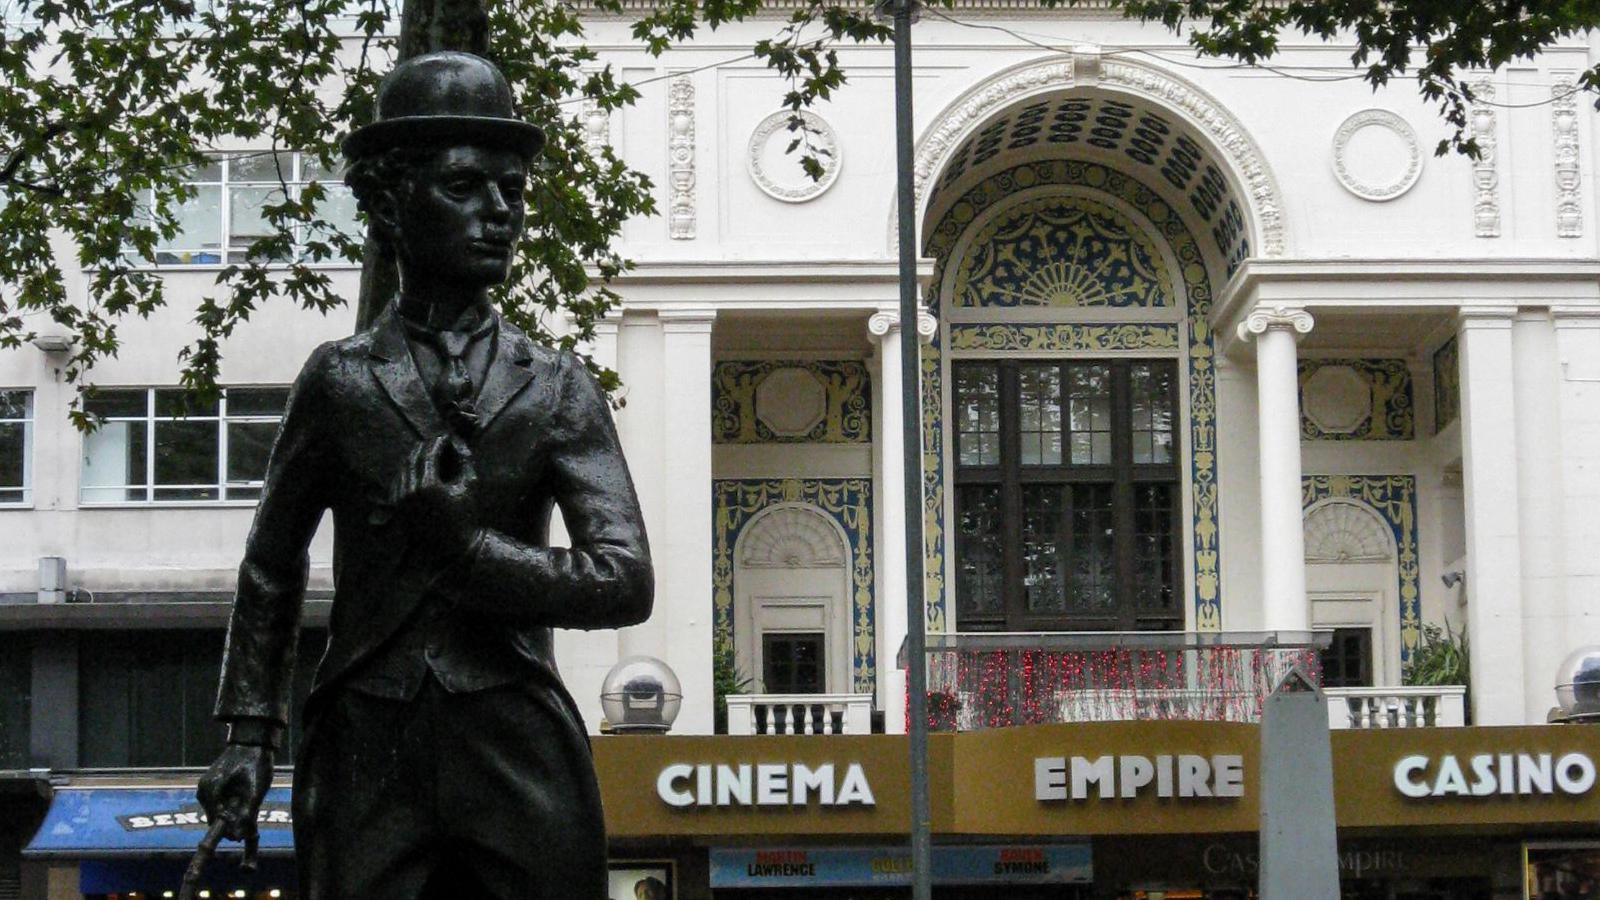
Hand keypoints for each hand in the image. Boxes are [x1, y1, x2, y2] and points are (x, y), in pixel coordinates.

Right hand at [197, 743, 273, 842]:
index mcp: (210, 790)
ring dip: (233, 812)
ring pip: (218, 811)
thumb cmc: (255, 762)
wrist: (253, 740)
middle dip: (232, 821)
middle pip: (215, 818)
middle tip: (251, 816)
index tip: (244, 835)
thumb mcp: (255, 790)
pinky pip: (220, 802)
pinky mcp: (212, 785)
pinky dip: (231, 804)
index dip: (230, 830)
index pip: (215, 822)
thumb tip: (237, 837)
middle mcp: (204, 790)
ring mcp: (206, 787)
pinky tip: (245, 797)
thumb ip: (245, 814)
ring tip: (249, 802)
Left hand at [389, 434, 480, 563]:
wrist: (453, 546)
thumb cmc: (466, 516)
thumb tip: (458, 443)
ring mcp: (401, 500)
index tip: (446, 435)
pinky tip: (417, 469)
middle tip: (437, 441)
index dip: (438, 441)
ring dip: (415, 458)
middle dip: (425, 447)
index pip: (428, 454)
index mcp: (427, 485)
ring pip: (403, 469)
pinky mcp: (398, 507)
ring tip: (428, 452)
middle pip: (412, 459)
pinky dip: (407, 472)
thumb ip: (464, 461)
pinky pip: (398, 483)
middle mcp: (410, 491)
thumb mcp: (469, 485)